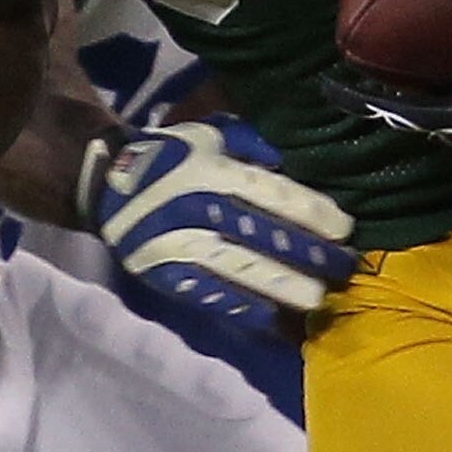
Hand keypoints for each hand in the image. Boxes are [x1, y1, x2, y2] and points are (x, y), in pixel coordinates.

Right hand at [78, 119, 357, 333]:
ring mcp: (179, 245)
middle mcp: (196, 208)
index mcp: (211, 170)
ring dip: (280, 286)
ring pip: (237, 269)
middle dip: (307, 253)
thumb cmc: (171, 156)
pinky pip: (207, 293)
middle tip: (344, 267)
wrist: (108, 184)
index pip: (271, 193)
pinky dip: (239, 306)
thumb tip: (289, 161)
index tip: (344, 228)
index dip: (311, 212)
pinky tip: (270, 317)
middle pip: (261, 234)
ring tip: (316, 299)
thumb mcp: (209, 134)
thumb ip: (250, 142)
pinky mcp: (164, 274)